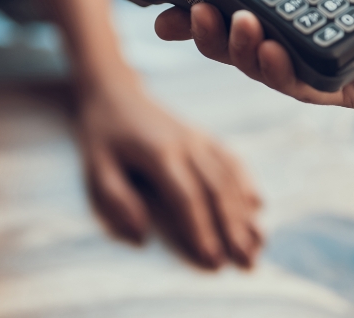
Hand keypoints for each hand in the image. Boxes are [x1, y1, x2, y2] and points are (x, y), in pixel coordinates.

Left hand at [73, 80, 262, 268]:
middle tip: (247, 262)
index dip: (202, 230)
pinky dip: (246, 182)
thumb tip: (141, 236)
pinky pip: (231, 159)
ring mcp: (198, 138)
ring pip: (229, 177)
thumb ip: (116, 200)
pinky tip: (257, 204)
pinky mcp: (203, 136)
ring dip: (244, 212)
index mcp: (159, 153)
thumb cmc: (102, 136)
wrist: (115, 92)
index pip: (187, 197)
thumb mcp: (96, 167)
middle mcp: (186, 144)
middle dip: (233, 228)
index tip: (213, 260)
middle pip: (217, 190)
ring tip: (258, 244)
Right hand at [155, 0, 353, 107]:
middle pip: (241, 39)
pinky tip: (269, 47)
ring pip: (262, 66)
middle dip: (200, 31)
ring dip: (236, 47)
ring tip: (230, 23)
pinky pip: (302, 87)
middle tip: (176, 17)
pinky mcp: (348, 89)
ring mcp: (326, 61)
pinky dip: (279, 70)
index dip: (205, 1)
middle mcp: (312, 30)